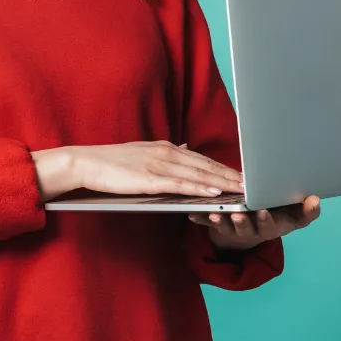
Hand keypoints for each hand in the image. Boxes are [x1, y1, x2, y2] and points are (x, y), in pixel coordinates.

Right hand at [71, 140, 244, 198]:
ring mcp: (159, 165)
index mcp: (165, 147)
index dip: (225, 168)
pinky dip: (201, 188)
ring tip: (243, 190)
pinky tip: (215, 193)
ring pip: (199, 175)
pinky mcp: (150, 180)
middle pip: (207, 165)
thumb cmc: (110, 162)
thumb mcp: (142, 152)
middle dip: (233, 175)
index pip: (202, 159)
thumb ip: (165, 152)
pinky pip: (181, 185)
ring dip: (224, 183)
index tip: (244, 175)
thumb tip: (184, 147)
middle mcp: (166, 153)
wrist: (85, 163)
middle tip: (255, 183)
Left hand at [189, 195, 321, 251]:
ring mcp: (233, 229)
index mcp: (270, 227)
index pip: (269, 226)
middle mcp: (251, 230)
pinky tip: (192, 213)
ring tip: (214, 214)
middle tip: (238, 215)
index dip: (266, 220)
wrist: (256, 224)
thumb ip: (307, 211)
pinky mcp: (217, 224)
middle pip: (246, 228)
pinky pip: (207, 223)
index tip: (263, 212)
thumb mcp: (294, 216)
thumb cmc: (277, 215)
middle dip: (242, 222)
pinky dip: (200, 218)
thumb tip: (315, 200)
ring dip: (220, 221)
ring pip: (225, 227)